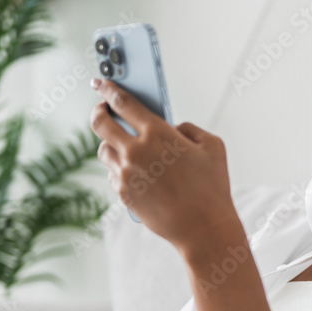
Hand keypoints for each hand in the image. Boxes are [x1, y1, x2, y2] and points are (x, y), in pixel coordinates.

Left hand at [90, 78, 240, 253]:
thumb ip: (190, 129)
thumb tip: (172, 128)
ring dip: (110, 143)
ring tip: (122, 144)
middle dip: (98, 111)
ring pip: (104, 150)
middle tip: (103, 110)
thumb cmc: (212, 187)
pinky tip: (134, 171)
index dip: (107, 88)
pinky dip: (120, 169)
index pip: (122, 102)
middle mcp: (135, 151)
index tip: (100, 82)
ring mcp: (126, 174)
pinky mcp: (123, 194)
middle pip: (100, 122)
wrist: (203, 228)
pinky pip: (112, 174)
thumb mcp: (212, 147)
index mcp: (157, 133)